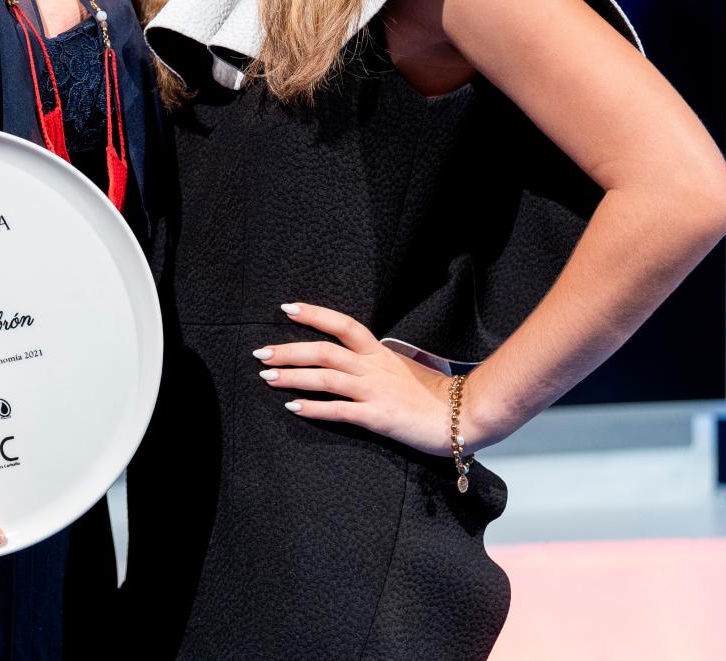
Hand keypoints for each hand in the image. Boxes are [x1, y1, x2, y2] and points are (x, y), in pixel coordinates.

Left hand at [255, 302, 475, 455]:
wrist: (464, 415)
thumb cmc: (433, 395)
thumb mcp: (402, 369)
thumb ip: (376, 363)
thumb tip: (351, 361)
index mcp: (380, 352)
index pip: (343, 324)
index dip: (315, 314)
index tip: (287, 308)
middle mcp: (374, 367)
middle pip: (325, 350)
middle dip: (289, 350)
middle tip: (261, 352)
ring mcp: (375, 391)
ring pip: (326, 377)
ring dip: (293, 377)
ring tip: (268, 378)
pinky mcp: (378, 417)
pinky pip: (340, 411)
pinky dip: (314, 409)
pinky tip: (294, 408)